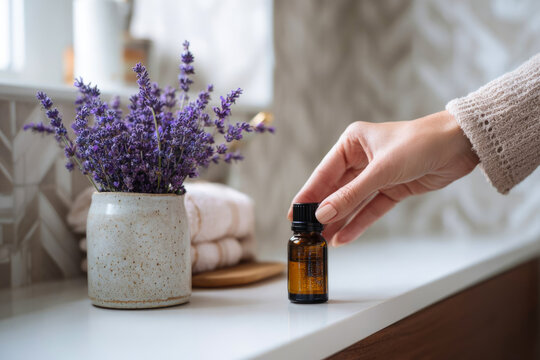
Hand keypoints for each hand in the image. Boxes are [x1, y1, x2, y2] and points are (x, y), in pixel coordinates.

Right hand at [287, 111, 478, 246]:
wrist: (460, 144)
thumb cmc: (419, 143)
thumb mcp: (381, 171)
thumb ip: (351, 195)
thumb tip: (323, 214)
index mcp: (352, 143)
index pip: (324, 173)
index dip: (308, 195)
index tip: (293, 214)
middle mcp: (362, 158)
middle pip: (337, 190)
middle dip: (323, 211)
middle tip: (306, 233)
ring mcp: (377, 175)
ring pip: (352, 202)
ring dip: (339, 220)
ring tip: (322, 241)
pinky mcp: (393, 188)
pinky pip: (371, 208)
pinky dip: (359, 222)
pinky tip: (344, 238)